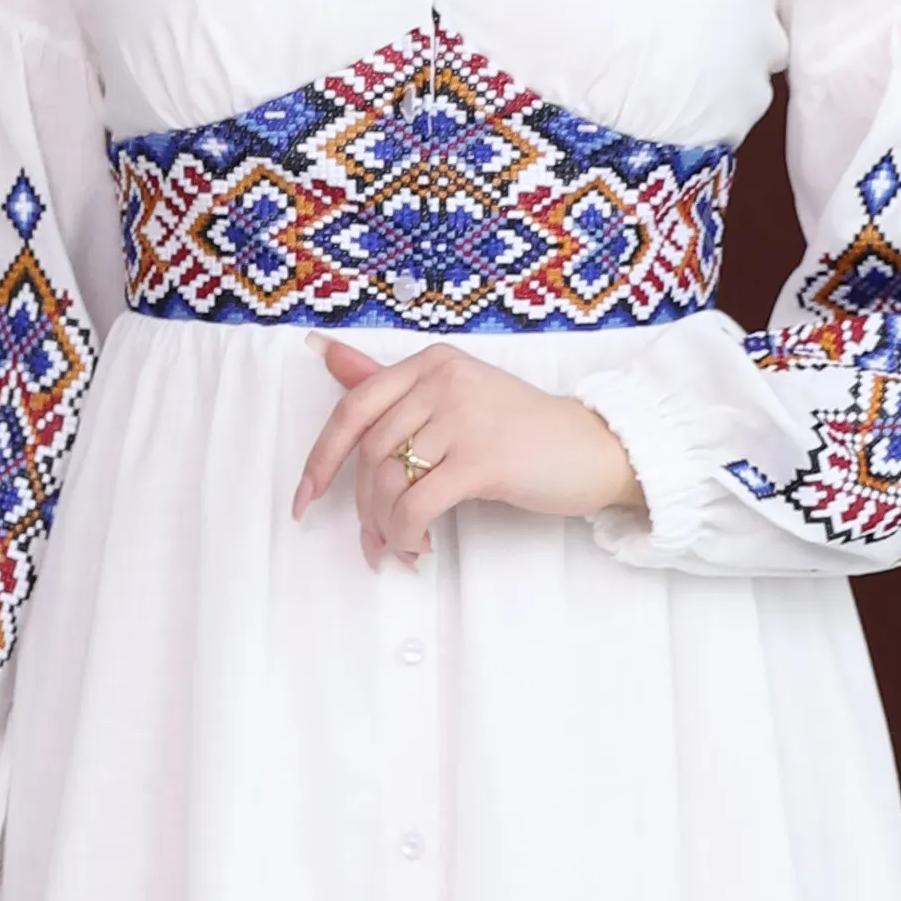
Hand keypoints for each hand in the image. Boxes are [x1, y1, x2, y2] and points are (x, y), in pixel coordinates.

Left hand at [292, 337, 640, 566]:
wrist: (596, 449)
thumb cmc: (523, 431)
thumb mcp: (455, 396)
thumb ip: (389, 382)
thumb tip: (325, 352)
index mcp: (432, 362)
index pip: (353, 407)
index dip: (321, 458)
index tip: (304, 499)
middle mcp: (443, 380)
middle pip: (370, 453)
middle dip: (363, 507)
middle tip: (373, 542)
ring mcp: (463, 416)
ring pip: (390, 481)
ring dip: (385, 527)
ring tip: (401, 547)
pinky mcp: (482, 459)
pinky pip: (417, 505)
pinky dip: (408, 535)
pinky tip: (419, 548)